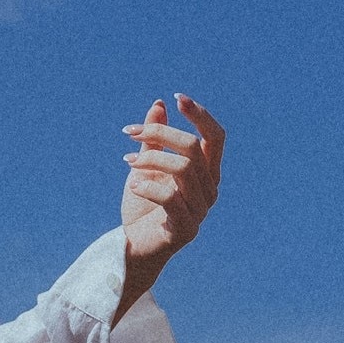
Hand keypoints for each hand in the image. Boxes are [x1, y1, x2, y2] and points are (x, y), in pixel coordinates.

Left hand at [120, 94, 224, 269]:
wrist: (132, 245)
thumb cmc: (143, 204)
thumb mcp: (145, 165)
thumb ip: (154, 138)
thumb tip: (159, 104)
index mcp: (206, 172)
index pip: (215, 138)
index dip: (201, 116)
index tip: (177, 97)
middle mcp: (209, 189)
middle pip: (194, 147)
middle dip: (160, 132)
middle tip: (129, 133)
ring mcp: (200, 210)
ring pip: (183, 168)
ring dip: (150, 158)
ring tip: (127, 161)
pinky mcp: (185, 229)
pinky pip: (170, 198)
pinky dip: (147, 185)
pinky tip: (132, 185)